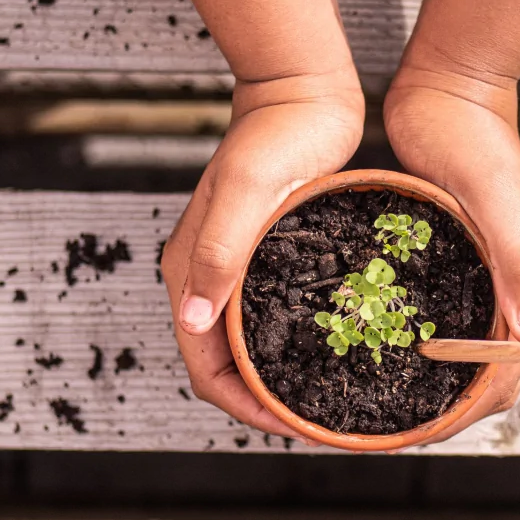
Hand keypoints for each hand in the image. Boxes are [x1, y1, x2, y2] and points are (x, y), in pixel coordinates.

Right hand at [161, 70, 364, 437]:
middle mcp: (206, 276)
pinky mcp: (265, 257)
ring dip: (276, 379)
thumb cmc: (274, 137)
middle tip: (316, 423)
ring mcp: (235, 268)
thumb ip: (219, 255)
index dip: (242, 404)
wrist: (299, 95)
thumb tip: (194, 322)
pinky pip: (270, 318)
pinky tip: (328, 354)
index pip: (203, 363)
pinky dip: (290, 347)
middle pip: (222, 365)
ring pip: (246, 346)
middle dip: (261, 403)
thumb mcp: (247, 195)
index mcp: (190, 269)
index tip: (291, 424)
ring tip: (325, 400)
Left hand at [383, 62, 519, 442]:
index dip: (475, 403)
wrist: (452, 90)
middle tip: (400, 426)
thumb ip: (517, 259)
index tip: (426, 426)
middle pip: (500, 369)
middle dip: (457, 405)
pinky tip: (397, 354)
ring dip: (445, 381)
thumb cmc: (472, 135)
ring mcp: (499, 273)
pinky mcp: (471, 259)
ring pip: (479, 350)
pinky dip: (436, 346)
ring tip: (393, 402)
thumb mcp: (492, 195)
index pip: (516, 366)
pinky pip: (459, 319)